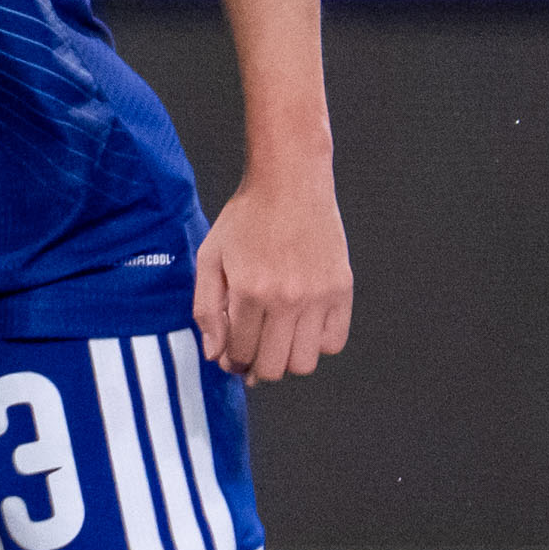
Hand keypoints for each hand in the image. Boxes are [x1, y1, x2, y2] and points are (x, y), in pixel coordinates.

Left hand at [193, 173, 352, 383]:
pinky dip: (317, 344)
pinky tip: (303, 327)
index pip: (242, 354)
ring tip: (278, 340)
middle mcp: (286, 298)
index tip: (232, 357)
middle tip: (253, 354)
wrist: (289, 181)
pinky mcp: (341, 289)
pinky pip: (333, 342)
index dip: (233, 363)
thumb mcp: (210, 258)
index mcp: (249, 291)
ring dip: (288, 360)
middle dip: (257, 368)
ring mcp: (318, 295)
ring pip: (304, 363)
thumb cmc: (246, 217)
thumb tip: (215, 355)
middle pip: (274, 367)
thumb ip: (206, 309)